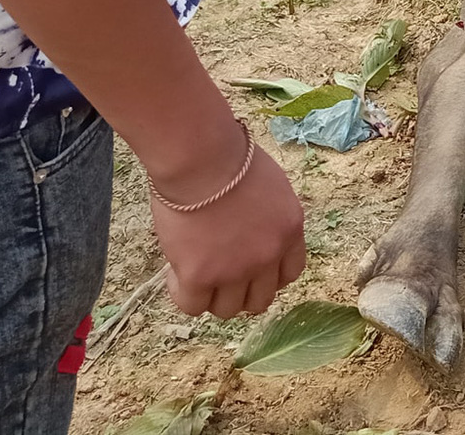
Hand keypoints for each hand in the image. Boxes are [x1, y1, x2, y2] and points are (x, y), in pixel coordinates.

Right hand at [148, 140, 306, 319]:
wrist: (202, 156)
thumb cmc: (228, 156)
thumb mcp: (268, 184)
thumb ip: (265, 215)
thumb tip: (248, 227)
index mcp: (290, 229)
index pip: (290, 274)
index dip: (267, 276)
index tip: (250, 269)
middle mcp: (269, 255)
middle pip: (260, 300)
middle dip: (240, 291)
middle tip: (219, 274)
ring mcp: (236, 270)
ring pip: (227, 309)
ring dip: (211, 295)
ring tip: (193, 270)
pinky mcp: (201, 276)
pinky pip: (193, 306)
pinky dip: (183, 294)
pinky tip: (175, 273)